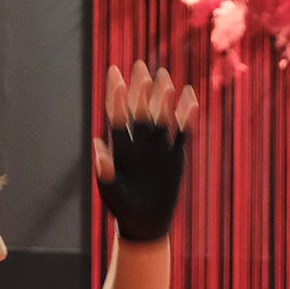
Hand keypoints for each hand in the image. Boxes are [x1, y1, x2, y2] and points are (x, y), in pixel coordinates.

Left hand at [94, 60, 196, 242]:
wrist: (145, 223)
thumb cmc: (122, 208)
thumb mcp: (111, 192)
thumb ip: (105, 171)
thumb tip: (98, 147)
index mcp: (120, 148)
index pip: (117, 117)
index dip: (117, 98)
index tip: (117, 77)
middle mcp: (138, 143)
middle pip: (139, 110)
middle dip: (140, 89)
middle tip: (140, 65)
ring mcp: (157, 148)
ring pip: (161, 116)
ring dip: (162, 97)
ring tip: (165, 76)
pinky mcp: (175, 155)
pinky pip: (182, 132)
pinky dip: (187, 116)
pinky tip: (191, 97)